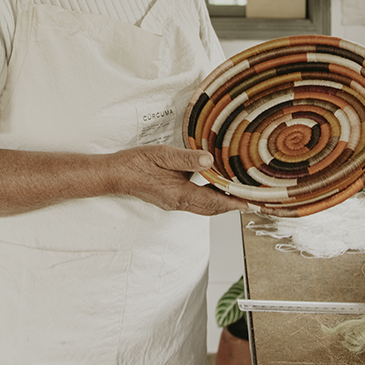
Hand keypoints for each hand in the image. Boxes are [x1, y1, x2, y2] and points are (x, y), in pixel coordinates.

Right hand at [113, 145, 248, 215]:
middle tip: (248, 201)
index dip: (232, 203)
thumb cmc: (137, 163)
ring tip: (234, 195)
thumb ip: (188, 159)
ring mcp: (173, 203)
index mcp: (179, 194)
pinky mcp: (168, 199)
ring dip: (219, 203)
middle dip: (229, 206)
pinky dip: (207, 199)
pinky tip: (210, 188)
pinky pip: (194, 203)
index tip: (248, 204)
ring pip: (203, 207)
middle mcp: (178, 202)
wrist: (116, 174)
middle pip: (211, 209)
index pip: (213, 202)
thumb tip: (209, 161)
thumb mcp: (164, 155)